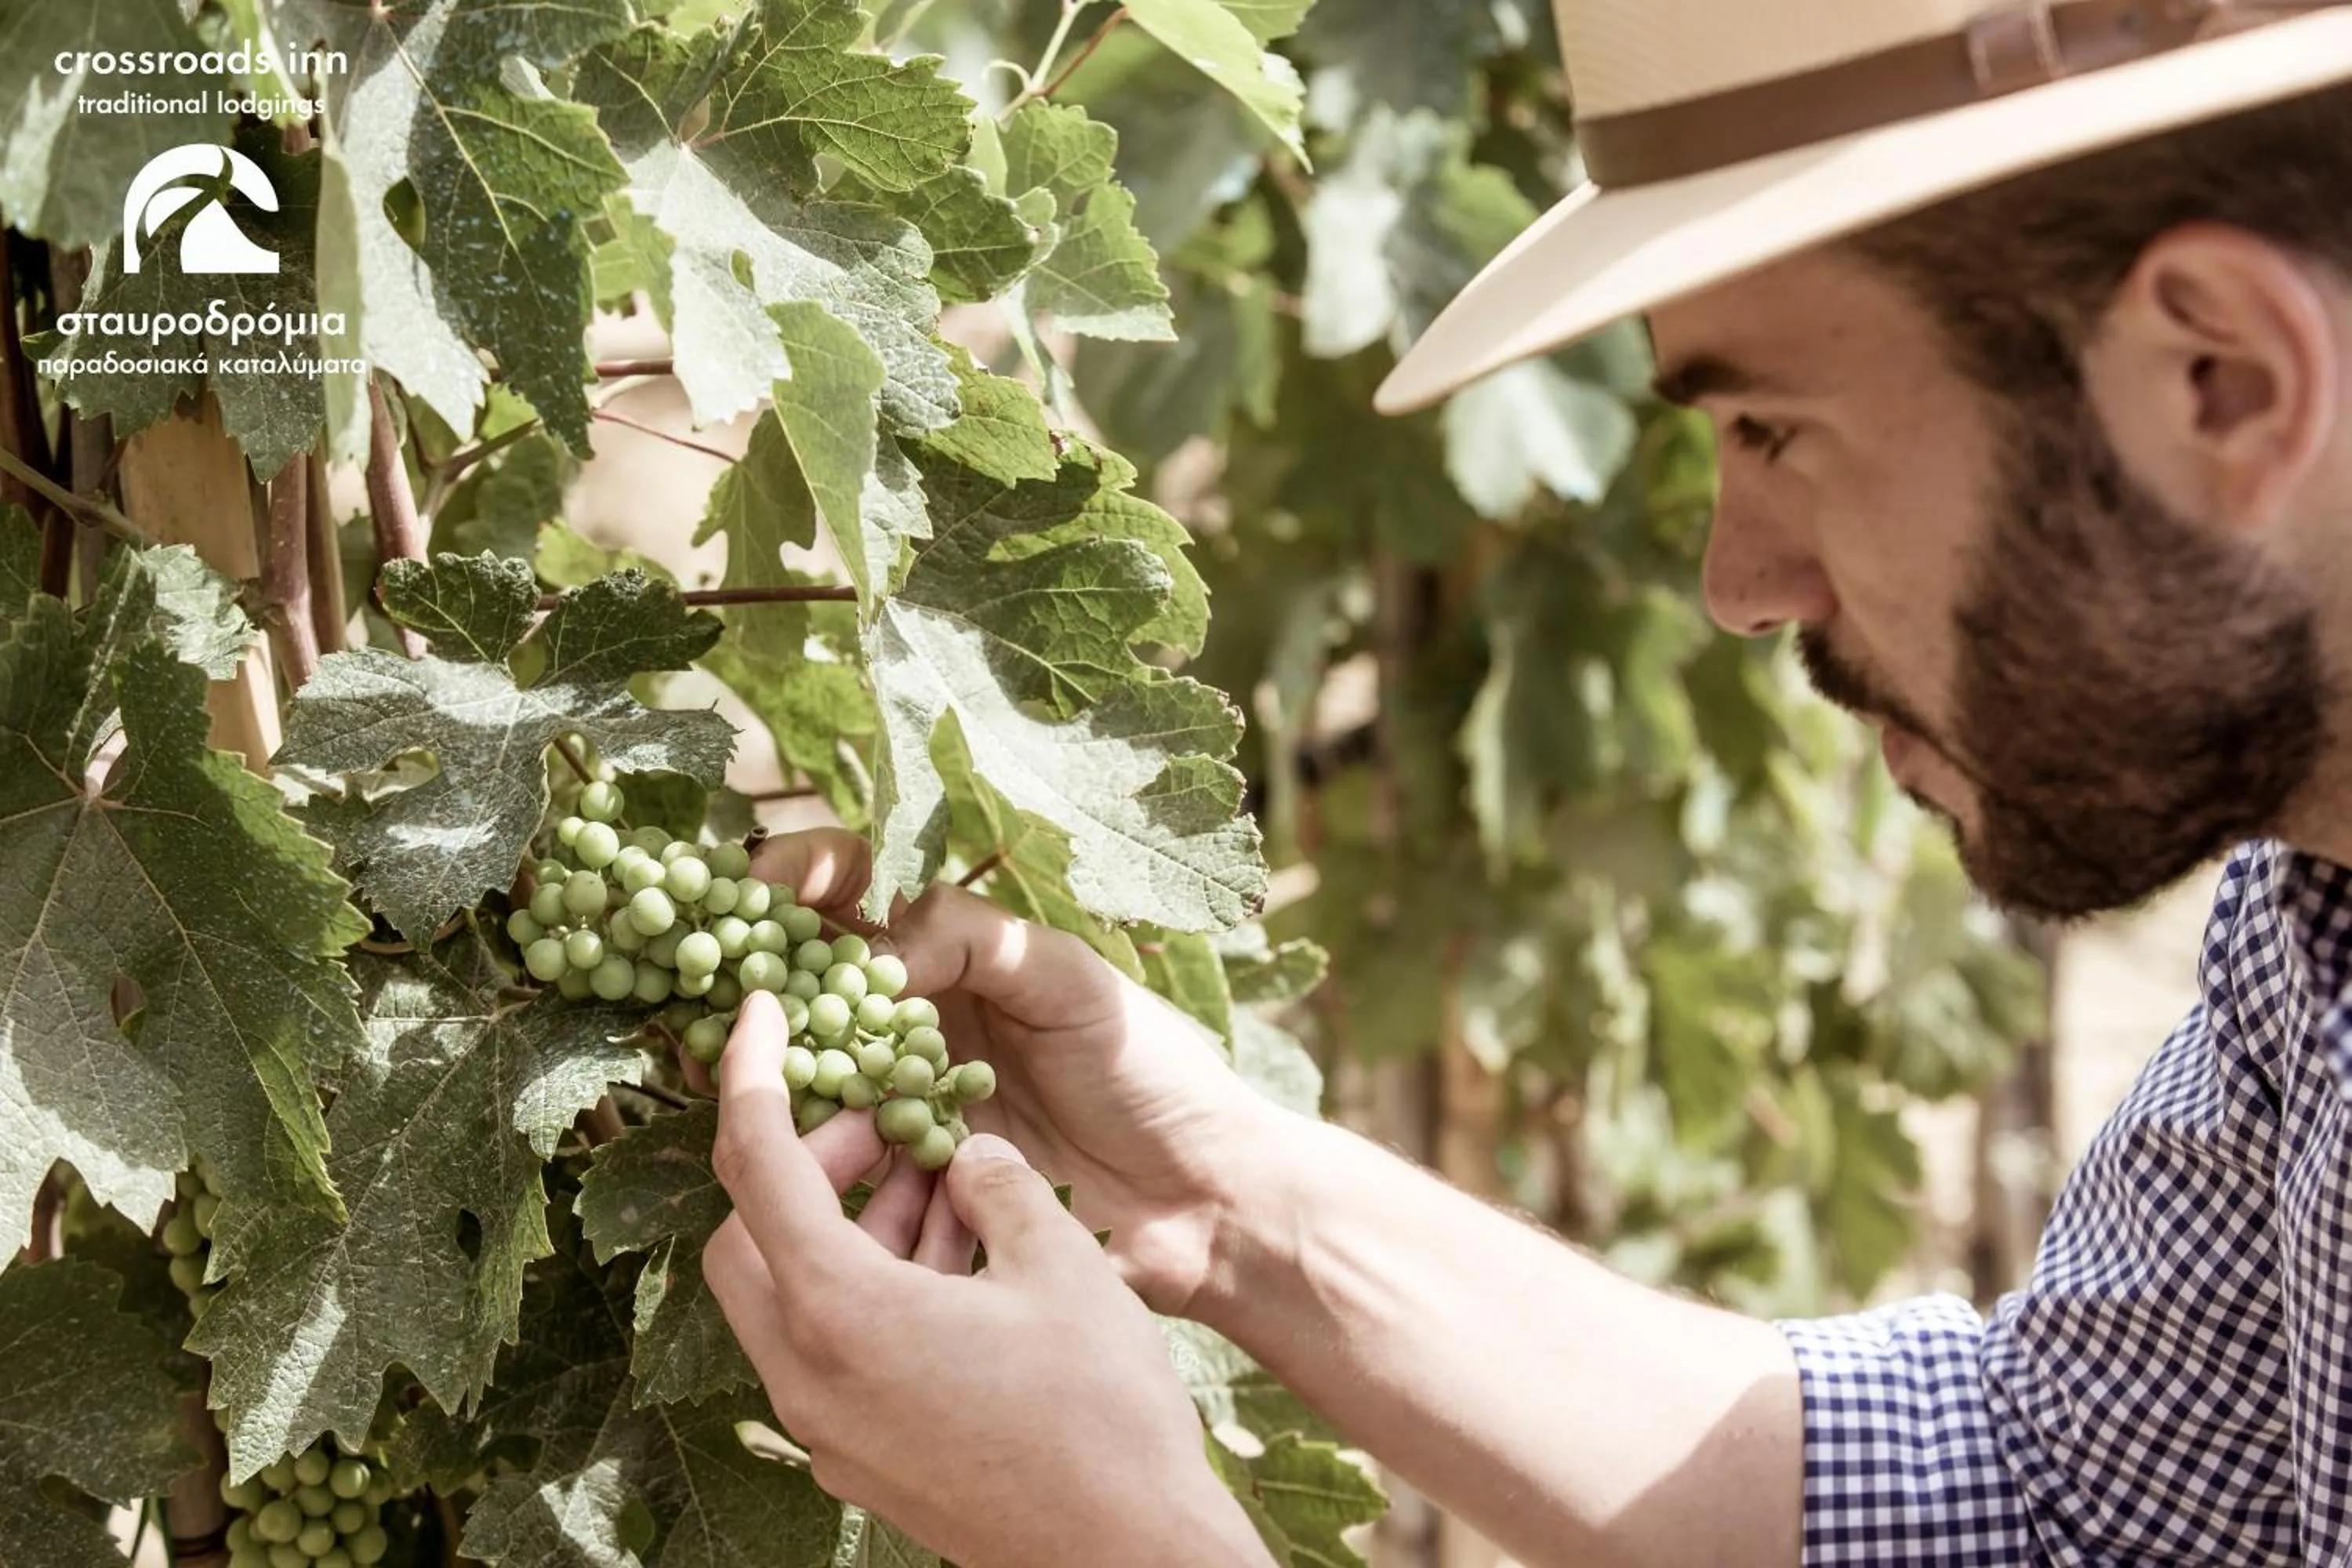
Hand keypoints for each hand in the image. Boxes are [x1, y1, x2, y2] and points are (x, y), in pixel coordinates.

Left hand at [705, 990, 1275, 1567]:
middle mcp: (807, 1374)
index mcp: (839, 1310)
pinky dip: (873, 1289)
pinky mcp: (862, 1458)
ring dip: (852, 1228)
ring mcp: (828, 1428)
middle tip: (893, 1131)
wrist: (1127, 1557)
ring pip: (793, 1294)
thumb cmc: (1102, 1410)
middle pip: (751, 1234)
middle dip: (811, 1162)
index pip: (754, 1161)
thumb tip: (965, 1154)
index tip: (758, 1011)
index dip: (750, 1071)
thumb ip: (996, 1184)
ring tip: (950, 1190)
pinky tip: (962, 1264)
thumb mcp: (1058, 1262)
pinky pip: (835, 1349)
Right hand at [738, 829, 1290, 1316]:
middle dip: (749, 970)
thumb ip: (976, 943)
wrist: (1202, 1200)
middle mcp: (916, 1019)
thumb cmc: (1154, 1075)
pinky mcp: (907, 1183)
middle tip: (709, 977)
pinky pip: (833, 1157)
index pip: (856, 889)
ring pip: (804, 1067)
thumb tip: (877, 950)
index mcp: (956, 953)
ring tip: (721, 1058)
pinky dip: (799, 1145)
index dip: (800, 873)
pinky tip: (772, 1139)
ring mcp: (905, 1102)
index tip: (761, 882)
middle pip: (805, 979)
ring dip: (760, 1060)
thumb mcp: (1076, 982)